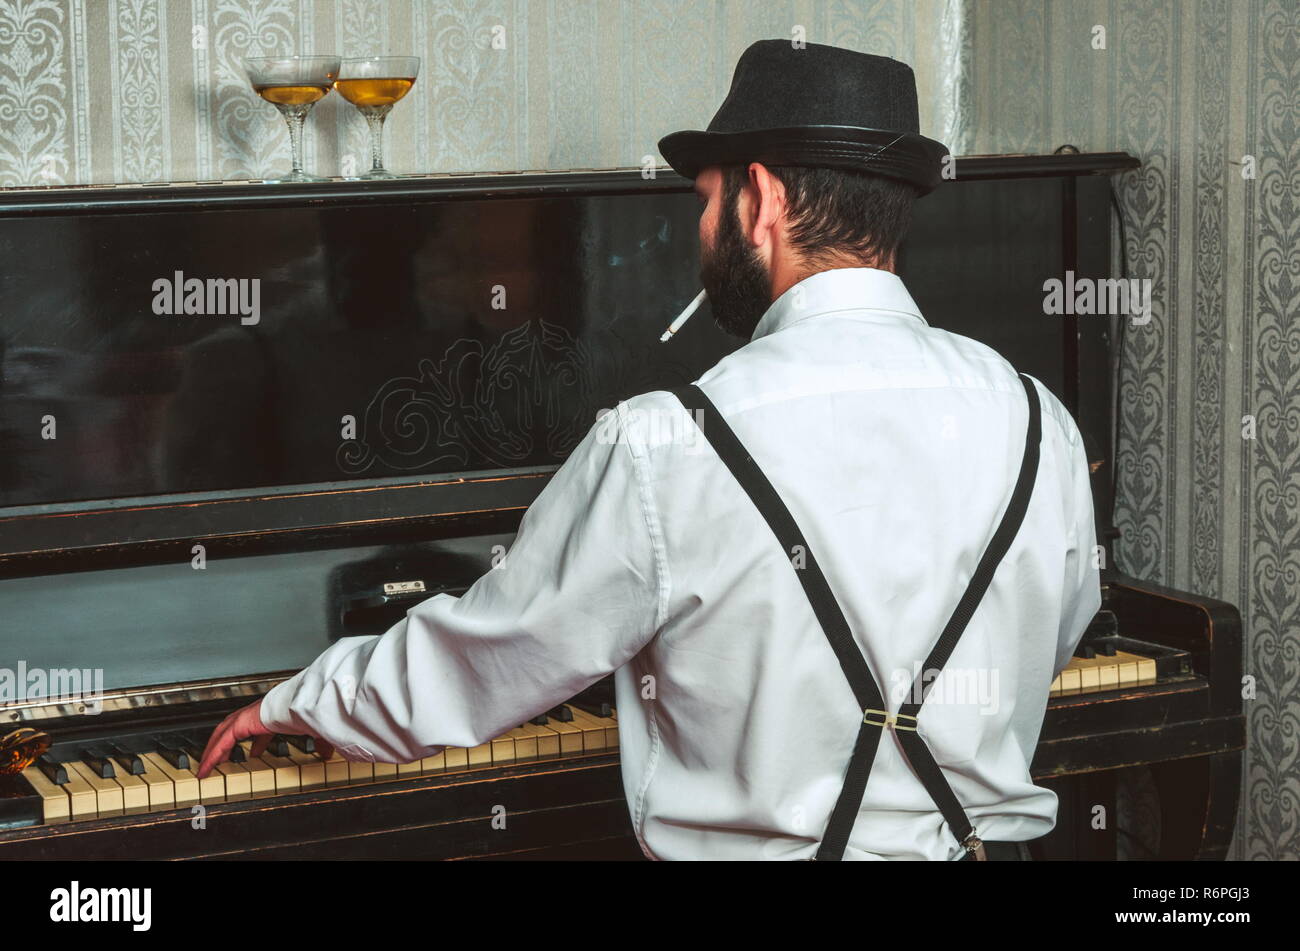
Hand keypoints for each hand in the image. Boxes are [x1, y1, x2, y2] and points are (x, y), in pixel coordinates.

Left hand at [196, 698, 333, 777]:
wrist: (306, 704)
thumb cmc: (312, 712)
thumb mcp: (315, 732)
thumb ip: (319, 743)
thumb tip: (328, 753)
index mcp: (274, 713)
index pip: (260, 728)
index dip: (256, 742)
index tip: (253, 753)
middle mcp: (259, 712)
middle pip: (234, 728)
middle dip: (225, 744)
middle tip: (221, 759)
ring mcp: (248, 716)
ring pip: (223, 734)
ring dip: (214, 751)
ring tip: (207, 767)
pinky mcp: (242, 723)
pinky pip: (222, 742)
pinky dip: (212, 756)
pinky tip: (207, 769)